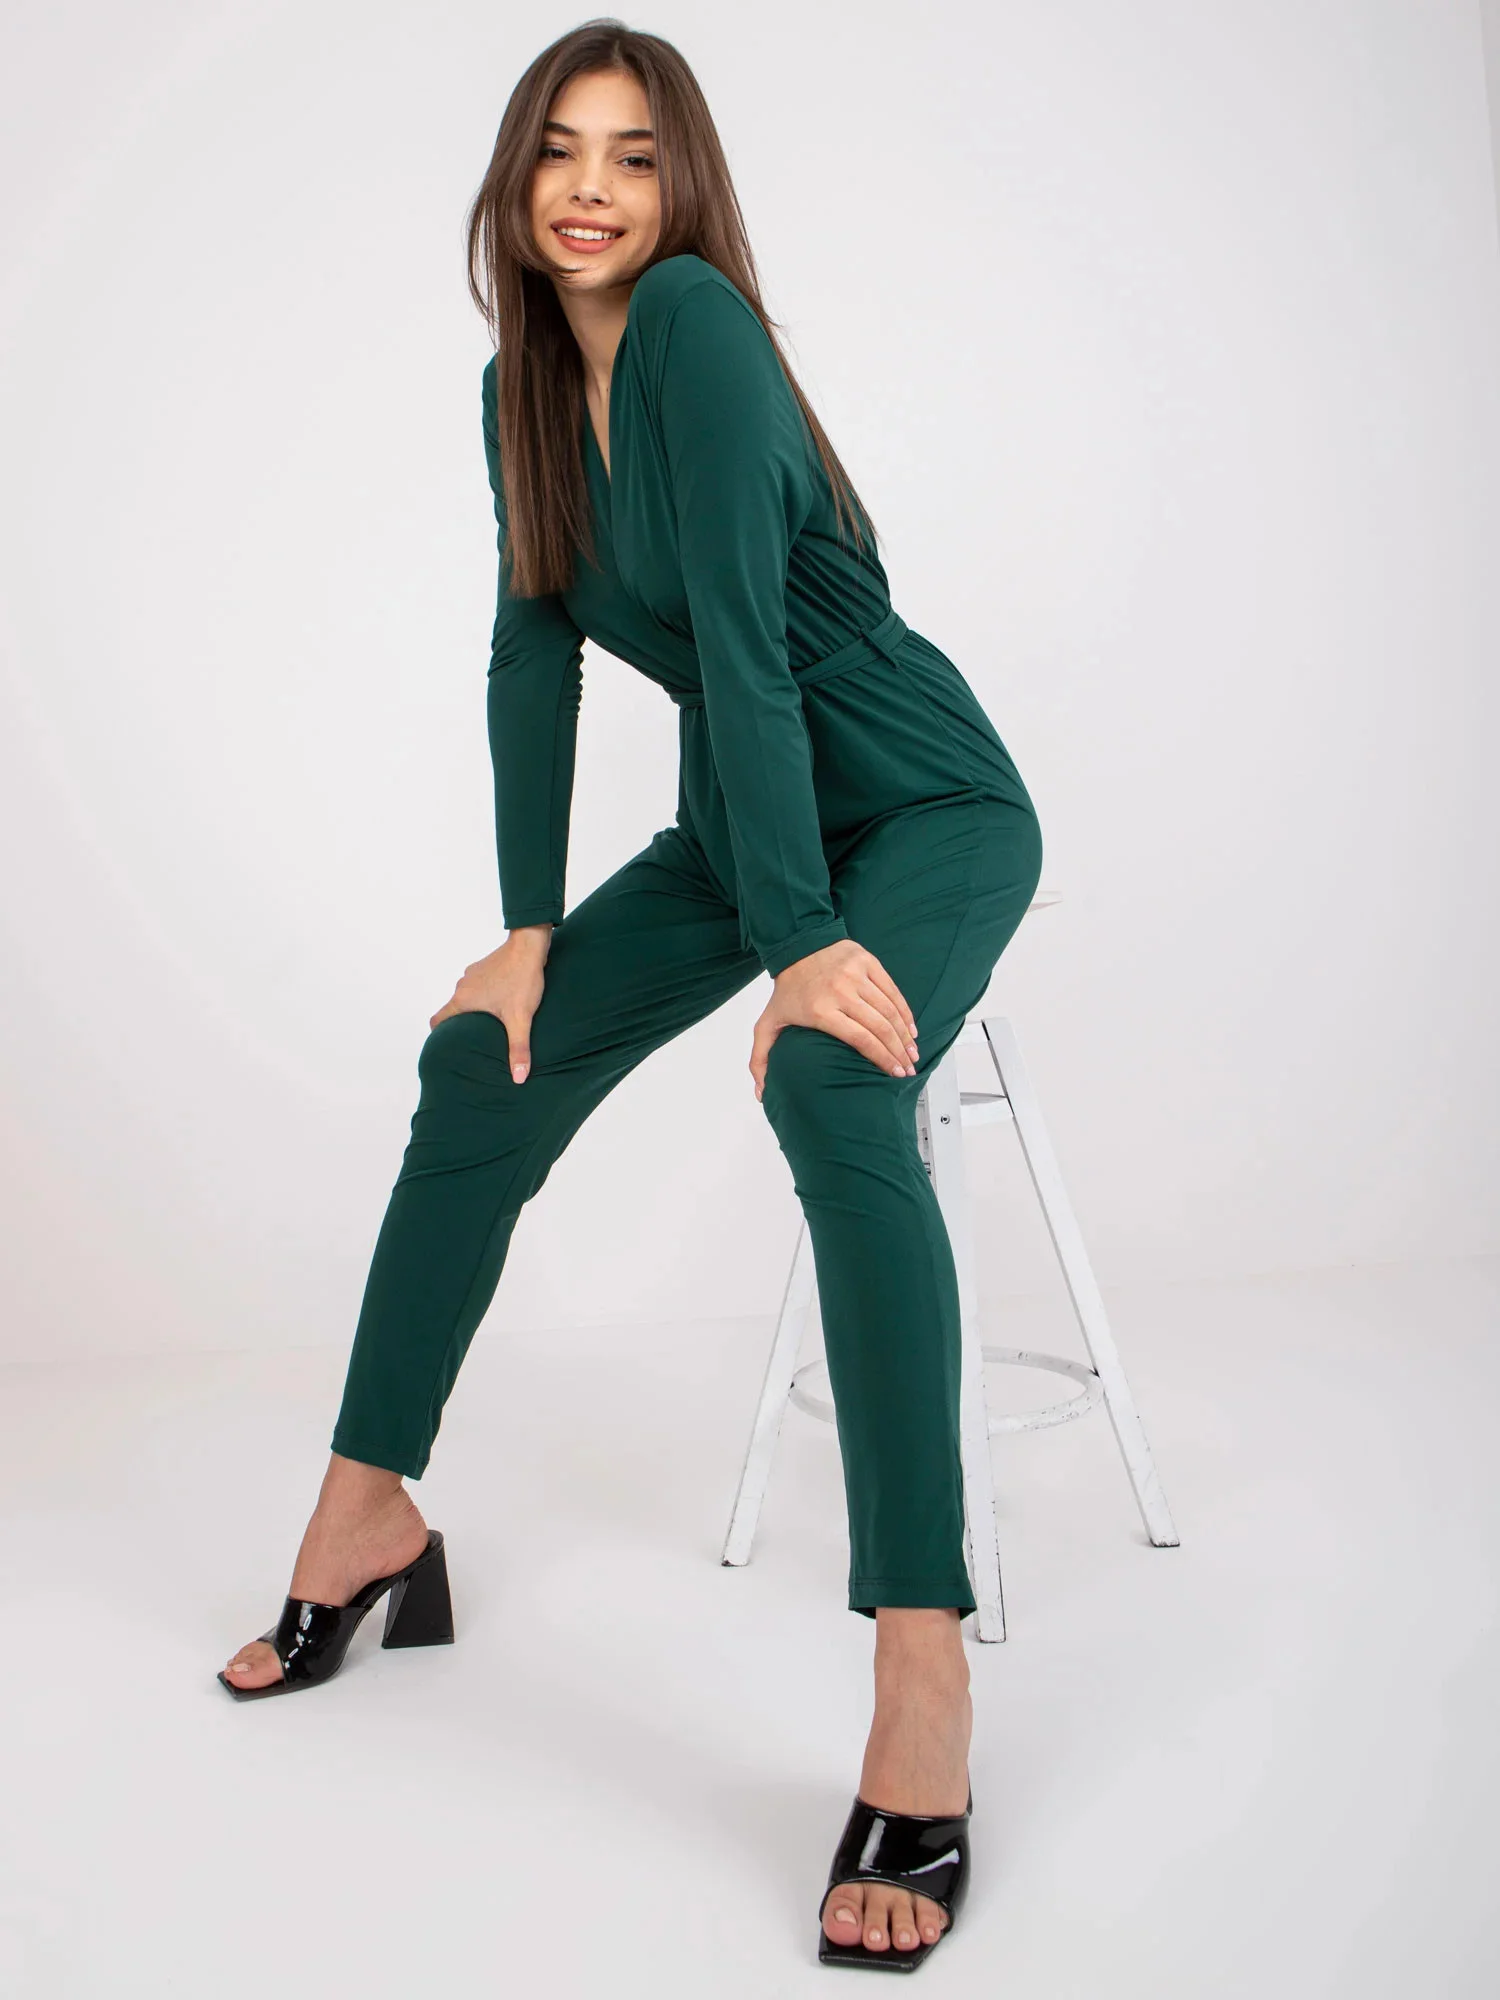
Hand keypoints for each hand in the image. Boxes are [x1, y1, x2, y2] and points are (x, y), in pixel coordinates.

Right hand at [429, 925, 550, 1082]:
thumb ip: (518, 1048)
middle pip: (454, 1011)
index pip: (437, 1021)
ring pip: (467, 998)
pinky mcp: (484, 967)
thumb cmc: (522, 980)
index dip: (439, 1035)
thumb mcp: (520, 1018)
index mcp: (463, 1000)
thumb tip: (518, 1079)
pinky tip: (503, 1001)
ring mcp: (472, 975)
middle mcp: (462, 987)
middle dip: (463, 1025)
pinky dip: (485, 995)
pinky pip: (478, 986)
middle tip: (476, 1039)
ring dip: (475, 1009)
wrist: (530, 945)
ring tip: (492, 1022)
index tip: (448, 1045)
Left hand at [748, 938, 919, 1101]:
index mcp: (820, 1010)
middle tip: (908, 1070)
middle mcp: (840, 991)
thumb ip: (760, 1060)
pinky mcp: (867, 962)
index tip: (894, 1074)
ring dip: (905, 1035)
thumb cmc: (787, 990)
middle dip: (899, 1052)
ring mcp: (855, 975)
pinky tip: (911, 1028)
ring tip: (912, 1053)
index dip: (882, 1059)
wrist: (797, 946)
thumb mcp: (767, 1024)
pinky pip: (892, 991)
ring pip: (889, 1010)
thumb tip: (762, 1094)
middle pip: (880, 1028)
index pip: (861, 1039)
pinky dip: (905, 1011)